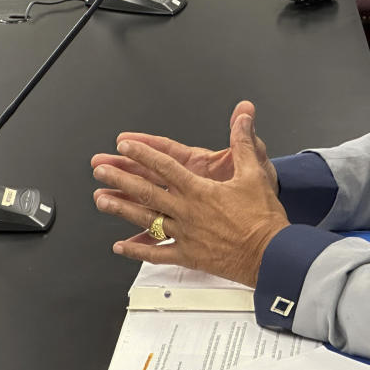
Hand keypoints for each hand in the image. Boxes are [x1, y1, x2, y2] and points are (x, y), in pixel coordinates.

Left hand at [91, 104, 285, 287]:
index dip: (143, 154)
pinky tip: (121, 246)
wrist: (269, 253)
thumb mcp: (255, 173)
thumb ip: (244, 141)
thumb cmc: (262, 216)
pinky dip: (138, 250)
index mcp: (200, 190)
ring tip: (101, 200)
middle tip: (101, 170)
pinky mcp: (188, 256)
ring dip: (121, 209)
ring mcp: (184, 235)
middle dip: (121, 179)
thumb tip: (243, 114)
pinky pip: (157, 253)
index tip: (125, 146)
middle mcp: (187, 211)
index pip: (165, 166)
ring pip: (146, 220)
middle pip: (147, 192)